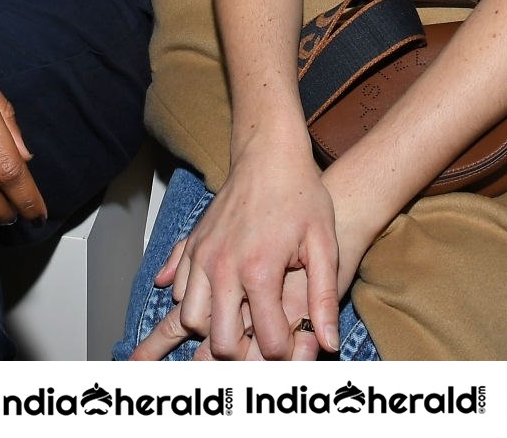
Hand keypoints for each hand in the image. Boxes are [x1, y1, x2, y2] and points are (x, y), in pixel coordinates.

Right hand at [129, 140, 341, 360]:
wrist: (269, 154)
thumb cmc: (302, 197)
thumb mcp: (324, 246)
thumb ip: (324, 299)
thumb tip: (328, 343)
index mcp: (259, 270)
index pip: (267, 340)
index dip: (284, 353)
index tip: (294, 346)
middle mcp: (223, 266)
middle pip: (219, 339)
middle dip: (242, 351)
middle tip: (262, 344)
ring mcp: (202, 255)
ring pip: (191, 318)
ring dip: (213, 328)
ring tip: (239, 323)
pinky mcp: (191, 245)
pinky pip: (178, 290)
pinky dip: (192, 302)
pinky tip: (216, 299)